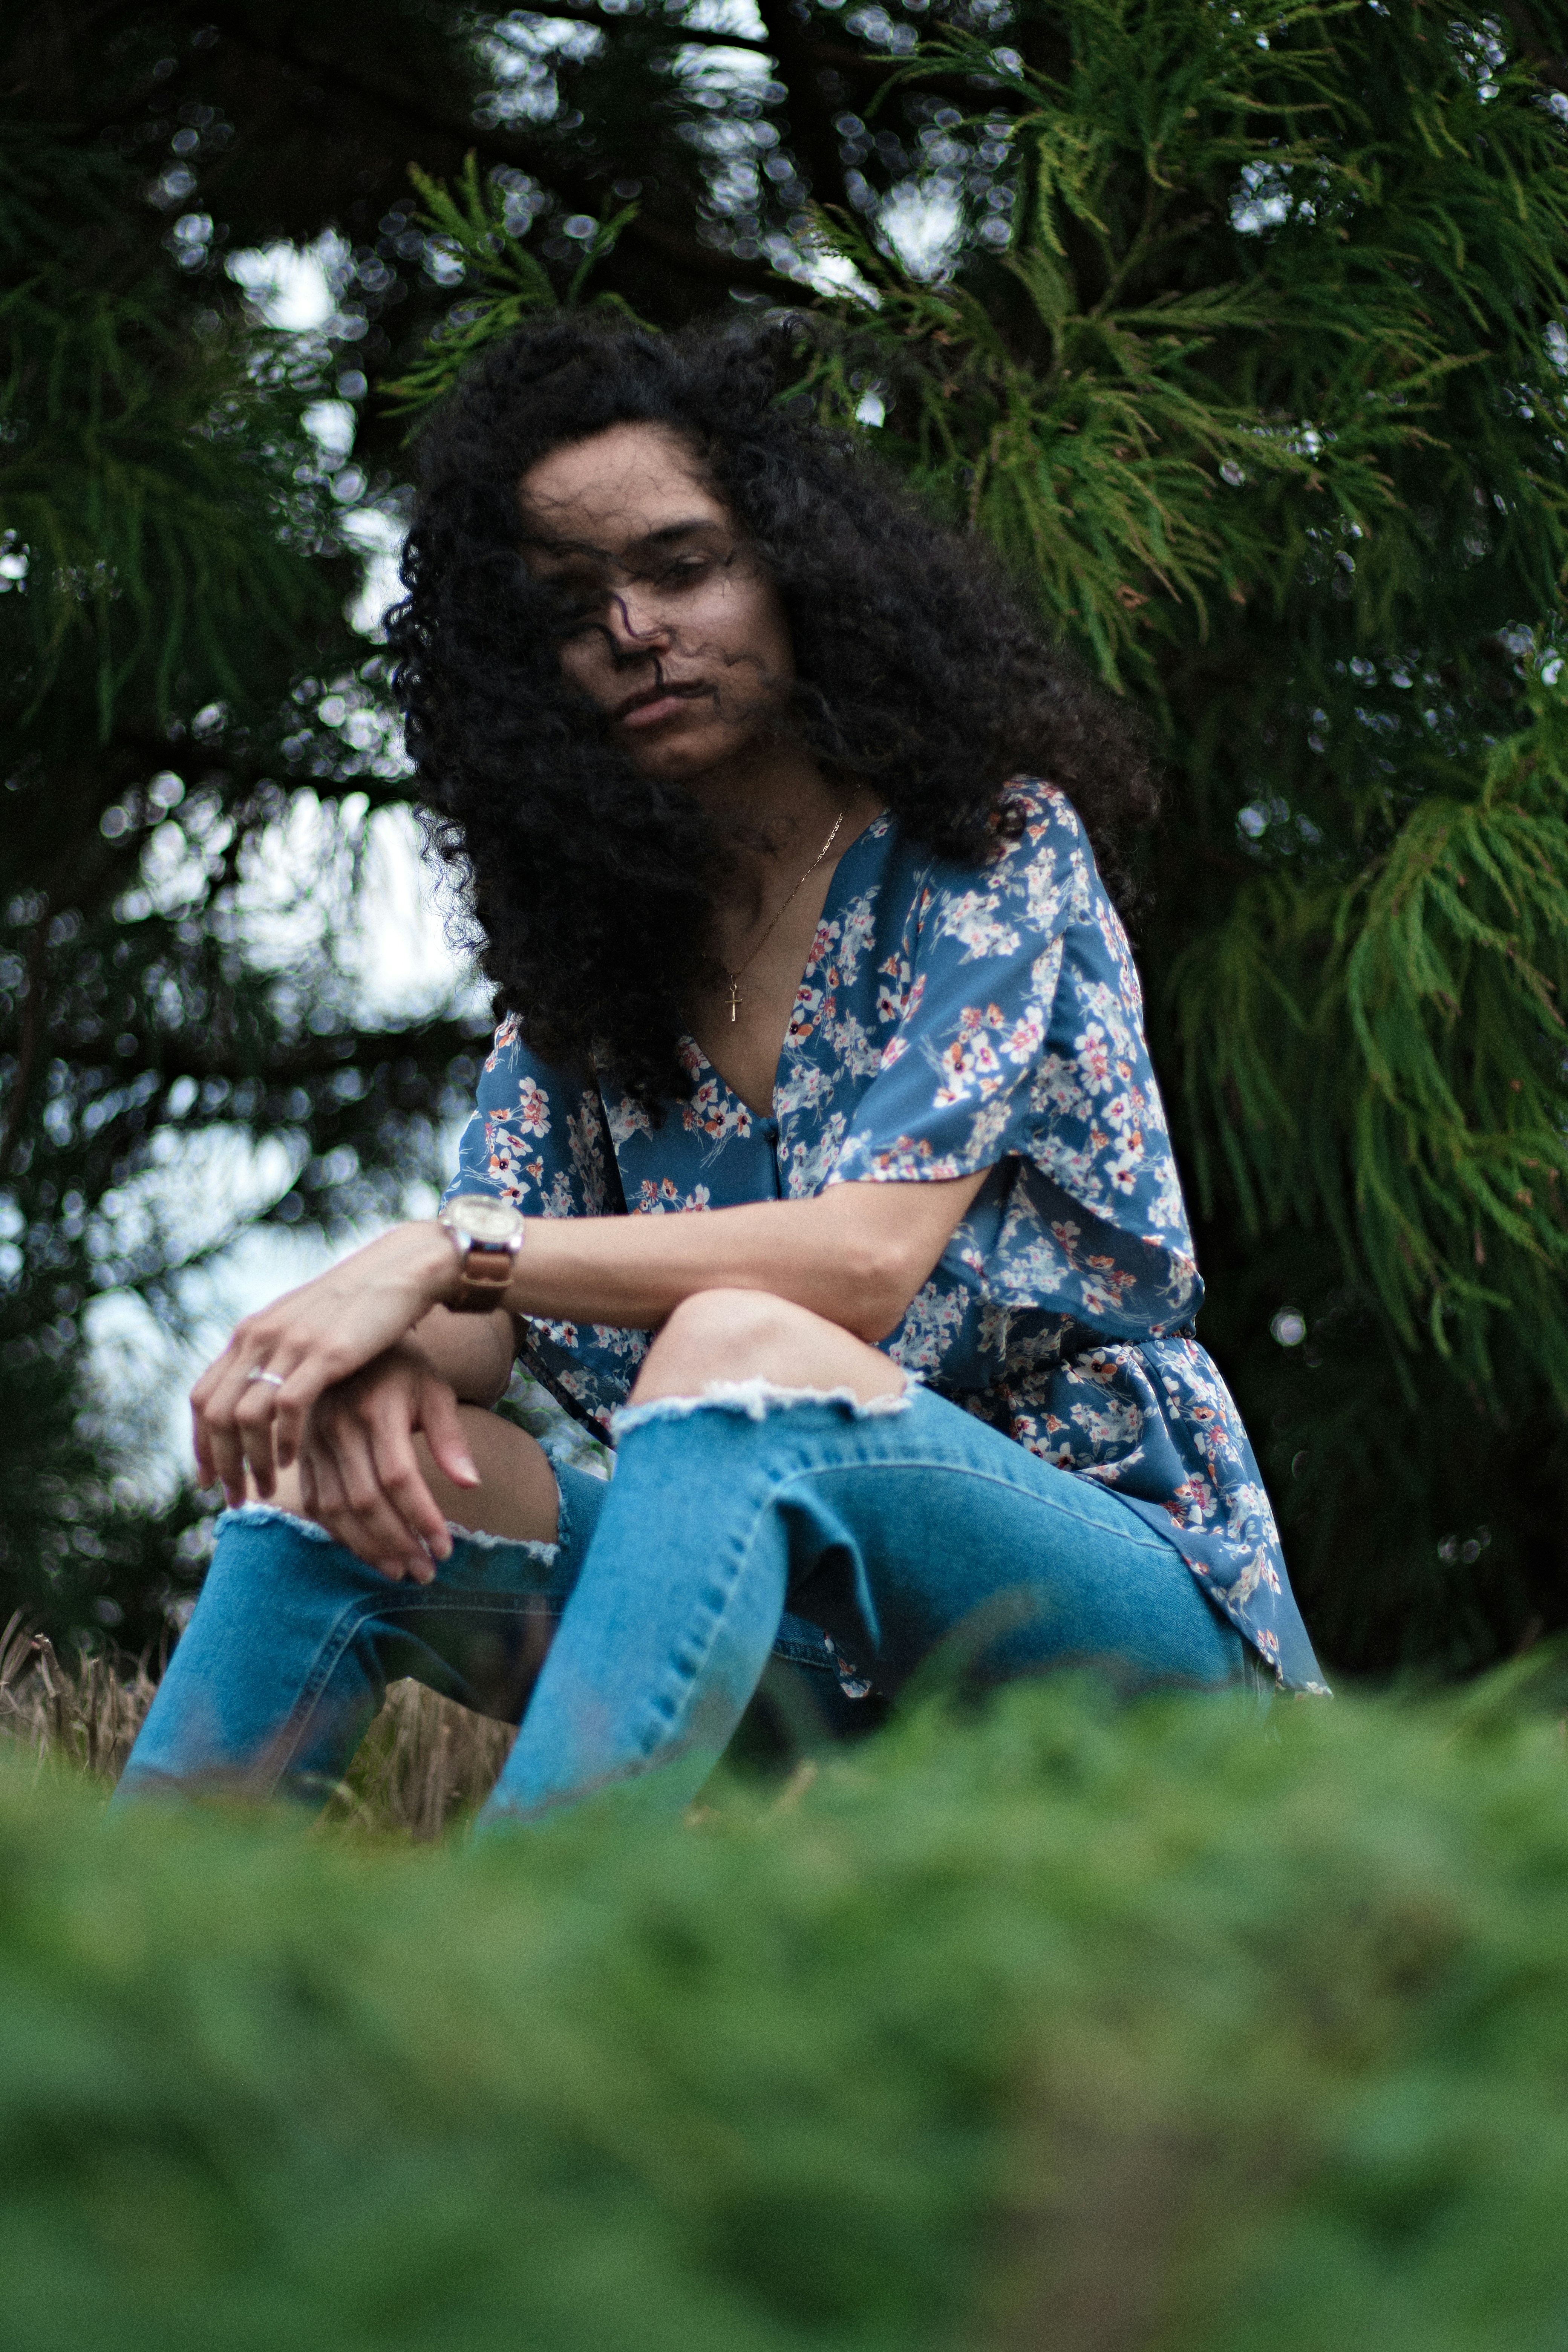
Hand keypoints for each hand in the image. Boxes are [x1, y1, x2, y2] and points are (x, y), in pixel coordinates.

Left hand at [191, 1222, 458, 1503]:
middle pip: (215, 1414)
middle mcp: (259, 1337)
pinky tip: (293, 1460)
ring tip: (266, 1488)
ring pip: (244, 1417)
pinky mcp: (323, 1352)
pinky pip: (286, 1407)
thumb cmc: (356, 1307)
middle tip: (234, 1498)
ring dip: (251, 1461)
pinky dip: (284, 1440)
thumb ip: (274, 1356)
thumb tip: (254, 1394)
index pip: (202, 1398)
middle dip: (220, 1464)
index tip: (210, 1480)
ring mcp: (289, 1344)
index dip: (200, 1445)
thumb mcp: (301, 1328)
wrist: (397, 1271)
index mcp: (250, 1334)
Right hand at [293, 1342, 480, 1581]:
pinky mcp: (301, 1452)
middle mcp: (338, 1427)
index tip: (446, 1549)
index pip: (399, 1478)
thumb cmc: (402, 1367)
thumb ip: (451, 1437)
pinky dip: (338, 1533)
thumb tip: (471, 1485)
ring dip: (368, 1548)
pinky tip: (366, 1550)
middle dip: (398, 1544)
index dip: (422, 1518)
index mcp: (376, 1410)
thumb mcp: (434, 1389)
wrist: (349, 1338)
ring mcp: (313, 1441)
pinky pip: (315, 1502)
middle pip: (365, 1500)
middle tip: (426, 1573)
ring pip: (336, 1509)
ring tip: (400, 1571)